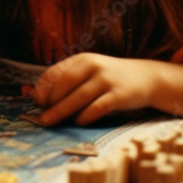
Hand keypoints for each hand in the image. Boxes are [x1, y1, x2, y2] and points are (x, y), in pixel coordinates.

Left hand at [29, 53, 156, 125]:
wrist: (146, 78)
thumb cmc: (108, 78)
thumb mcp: (88, 72)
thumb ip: (67, 81)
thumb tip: (38, 97)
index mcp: (81, 60)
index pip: (55, 72)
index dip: (43, 87)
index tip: (36, 102)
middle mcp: (93, 66)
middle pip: (65, 84)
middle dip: (50, 101)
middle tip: (41, 116)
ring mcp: (107, 80)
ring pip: (79, 96)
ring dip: (62, 111)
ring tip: (49, 121)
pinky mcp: (120, 95)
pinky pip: (98, 107)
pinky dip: (86, 116)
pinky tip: (78, 122)